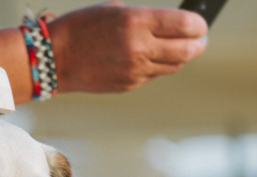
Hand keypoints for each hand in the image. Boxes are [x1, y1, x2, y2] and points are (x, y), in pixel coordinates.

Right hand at [48, 2, 207, 92]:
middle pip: (186, 50)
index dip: (198, 25)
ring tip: (182, 49)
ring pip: (172, 66)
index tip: (201, 25)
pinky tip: (154, 59)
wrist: (55, 58)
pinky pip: (153, 75)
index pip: (184, 25)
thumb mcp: (115, 10)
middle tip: (200, 40)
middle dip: (198, 44)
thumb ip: (145, 19)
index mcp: (136, 22)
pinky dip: (158, 67)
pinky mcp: (128, 85)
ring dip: (181, 57)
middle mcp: (139, 48)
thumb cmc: (81, 28)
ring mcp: (134, 70)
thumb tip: (168, 27)